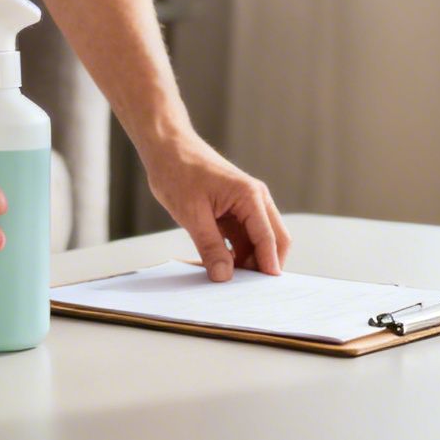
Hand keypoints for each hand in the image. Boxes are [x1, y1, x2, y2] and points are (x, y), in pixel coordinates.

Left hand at [143, 136, 291, 281]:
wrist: (166, 148)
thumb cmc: (178, 171)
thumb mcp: (192, 214)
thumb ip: (210, 246)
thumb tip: (224, 276)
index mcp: (250, 196)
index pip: (268, 237)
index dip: (268, 265)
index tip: (266, 291)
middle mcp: (255, 200)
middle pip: (273, 240)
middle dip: (263, 265)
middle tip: (246, 290)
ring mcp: (245, 205)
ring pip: (257, 242)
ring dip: (247, 261)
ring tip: (226, 279)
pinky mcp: (233, 211)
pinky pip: (241, 238)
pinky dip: (234, 253)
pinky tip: (217, 265)